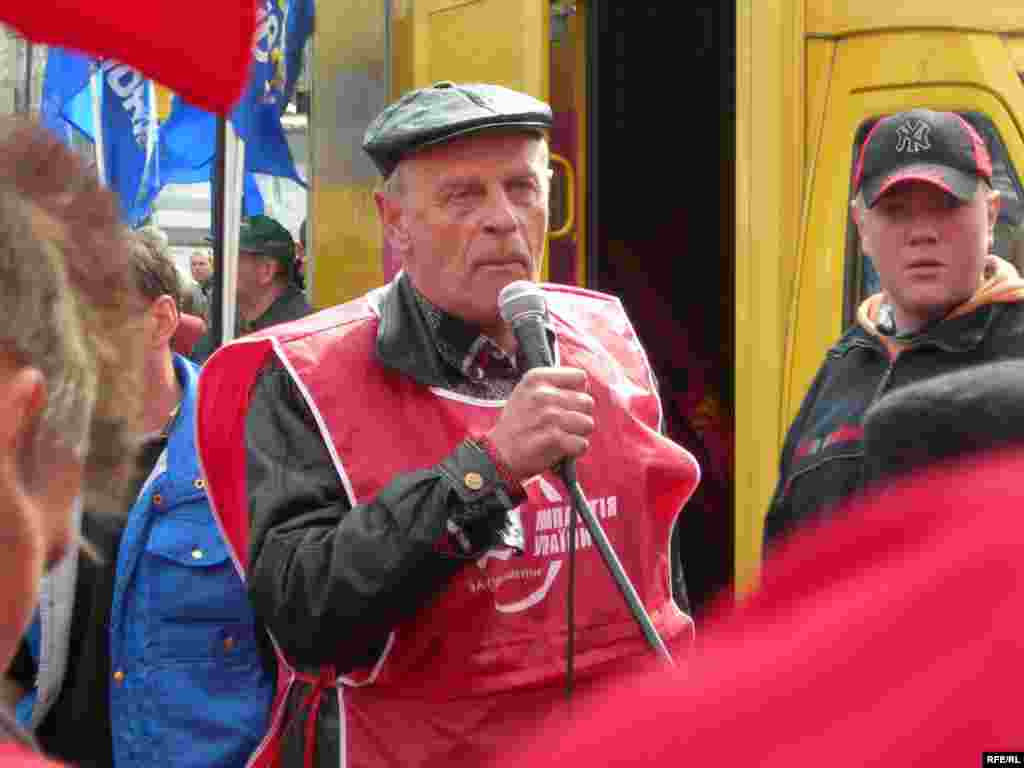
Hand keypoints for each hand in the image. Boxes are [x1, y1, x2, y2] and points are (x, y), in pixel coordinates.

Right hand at [487, 367, 594, 482]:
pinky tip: (562, 448)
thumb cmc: (517, 423)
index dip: (578, 392)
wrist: (499, 452)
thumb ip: (554, 385)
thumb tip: (584, 388)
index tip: (568, 403)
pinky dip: (575, 449)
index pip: (580, 377)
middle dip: (580, 415)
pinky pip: (582, 443)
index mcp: (537, 378)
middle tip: (564, 424)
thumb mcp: (527, 392)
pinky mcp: (553, 438)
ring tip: (562, 436)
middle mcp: (543, 394)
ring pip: (588, 423)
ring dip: (579, 433)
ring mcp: (549, 416)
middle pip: (587, 402)